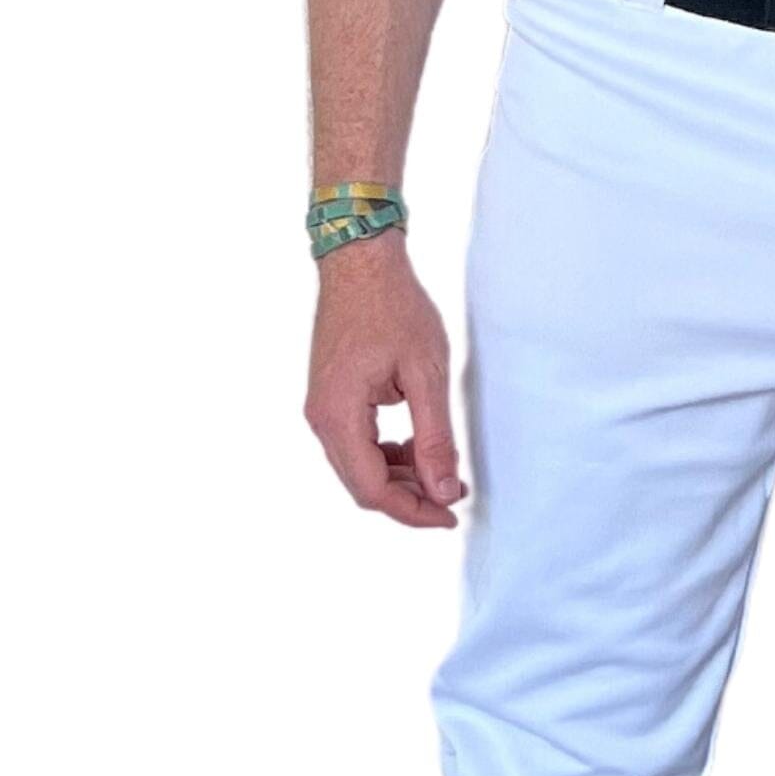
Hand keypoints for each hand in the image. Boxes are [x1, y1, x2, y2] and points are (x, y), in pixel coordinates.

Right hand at [304, 231, 462, 527]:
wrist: (360, 260)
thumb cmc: (393, 306)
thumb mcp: (426, 375)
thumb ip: (434, 439)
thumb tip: (443, 491)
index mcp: (339, 415)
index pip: (373, 489)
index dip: (414, 510)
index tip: (450, 514)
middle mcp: (322, 418)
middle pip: (363, 486)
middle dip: (409, 499)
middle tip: (452, 497)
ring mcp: (323, 408)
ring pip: (360, 469)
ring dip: (400, 478)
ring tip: (441, 470)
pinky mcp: (331, 399)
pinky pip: (357, 446)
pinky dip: (388, 456)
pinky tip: (417, 447)